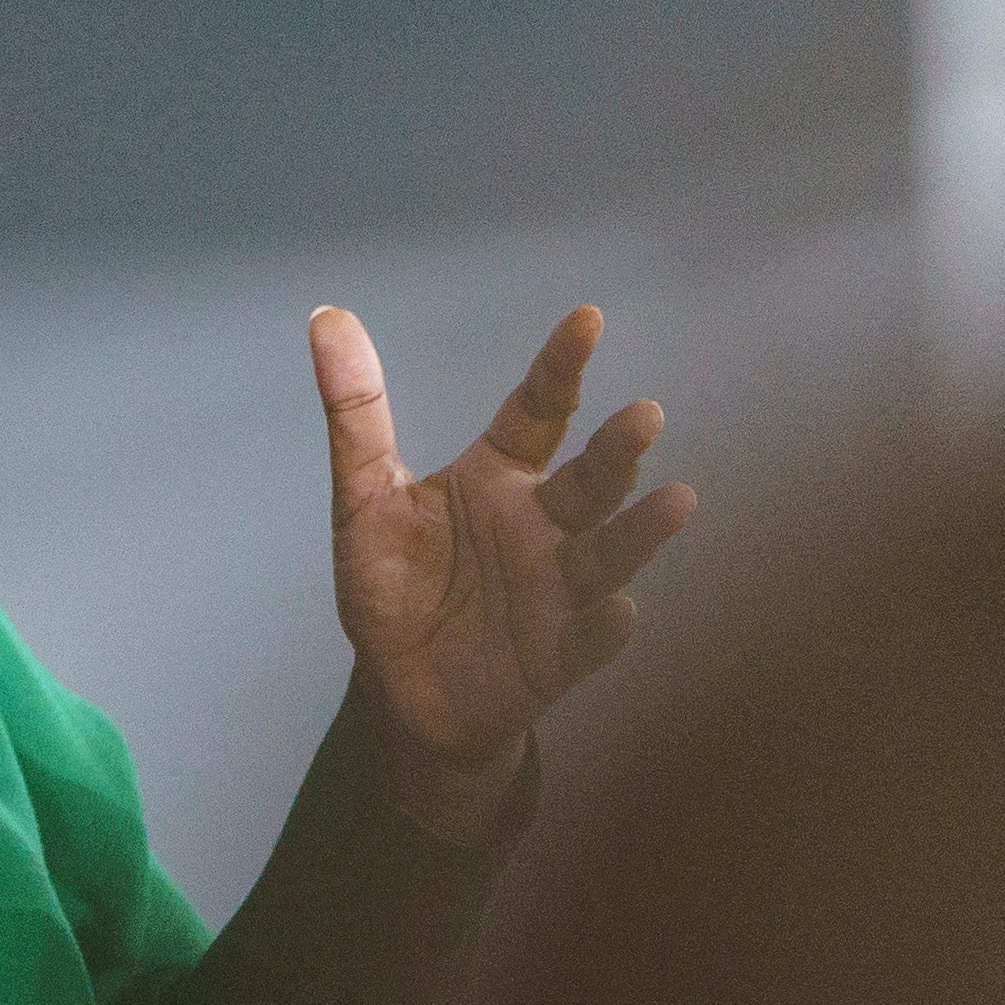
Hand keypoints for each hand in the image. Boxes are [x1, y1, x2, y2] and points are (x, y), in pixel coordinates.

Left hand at [314, 304, 697, 838]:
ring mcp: (558, 588)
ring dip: (640, 531)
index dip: (560, 367)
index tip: (587, 319)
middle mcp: (542, 524)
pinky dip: (604, 625)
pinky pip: (588, 638)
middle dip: (617, 451)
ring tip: (677, 500)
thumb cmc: (393, 584)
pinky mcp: (558, 654)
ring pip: (607, 553)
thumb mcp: (363, 499)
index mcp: (497, 478)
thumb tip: (327, 317)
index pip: (538, 411)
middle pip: (588, 480)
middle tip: (644, 416)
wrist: (402, 687)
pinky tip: (617, 609)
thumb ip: (355, 416)